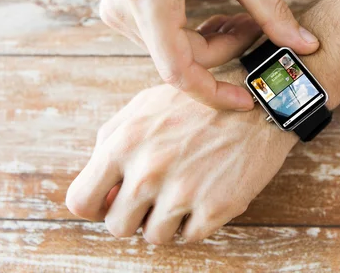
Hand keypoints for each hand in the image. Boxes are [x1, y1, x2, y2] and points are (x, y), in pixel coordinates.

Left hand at [65, 70, 297, 243]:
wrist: (258, 101)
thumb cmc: (198, 104)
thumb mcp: (144, 106)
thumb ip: (112, 143)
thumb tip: (102, 187)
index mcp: (124, 143)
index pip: (81, 200)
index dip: (94, 207)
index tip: (111, 204)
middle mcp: (148, 171)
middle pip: (117, 226)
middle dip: (133, 216)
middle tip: (154, 198)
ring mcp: (182, 192)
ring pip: (154, 237)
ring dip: (166, 220)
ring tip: (184, 192)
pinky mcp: (215, 207)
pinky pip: (190, 237)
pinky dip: (195, 222)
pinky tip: (206, 194)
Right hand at [99, 0, 318, 110]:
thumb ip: (272, 11)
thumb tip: (304, 46)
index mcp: (147, 2)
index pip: (179, 73)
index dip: (215, 93)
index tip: (247, 99)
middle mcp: (124, 14)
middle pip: (183, 60)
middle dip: (224, 51)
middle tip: (255, 30)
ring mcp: (119, 15)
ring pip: (176, 52)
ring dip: (211, 43)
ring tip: (239, 19)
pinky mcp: (123, 12)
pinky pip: (165, 40)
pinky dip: (194, 36)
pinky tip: (214, 17)